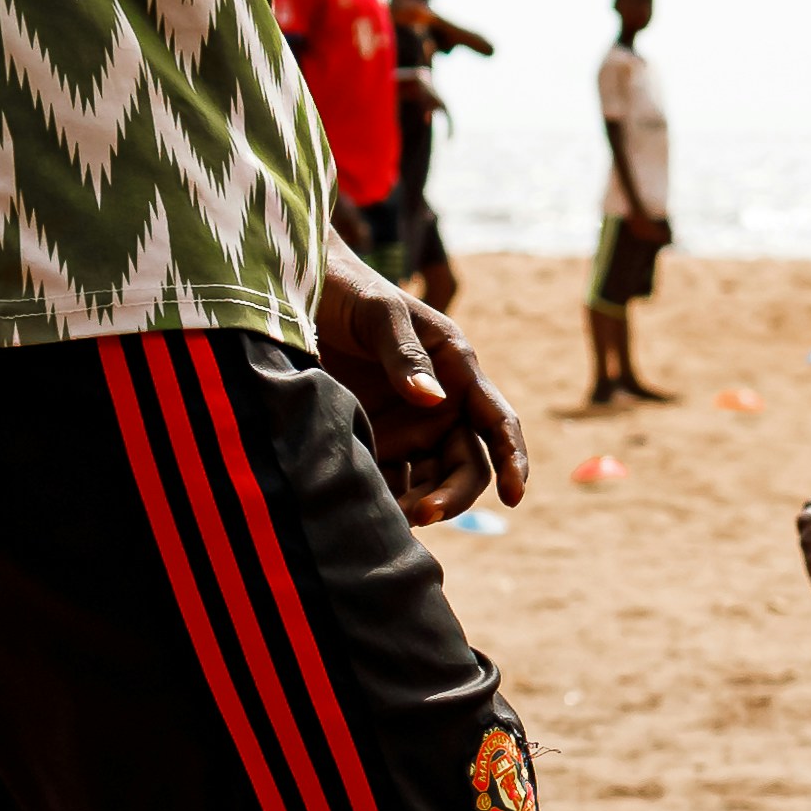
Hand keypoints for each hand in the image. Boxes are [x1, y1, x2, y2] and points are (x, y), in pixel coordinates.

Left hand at [316, 257, 523, 528]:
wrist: (297, 296)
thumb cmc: (350, 292)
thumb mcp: (380, 312)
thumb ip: (405, 354)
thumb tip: (433, 400)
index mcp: (457, 369)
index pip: (498, 422)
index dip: (513, 459)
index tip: (513, 496)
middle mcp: (440, 406)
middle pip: (466, 466)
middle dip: (452, 495)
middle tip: (421, 513)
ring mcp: (407, 428)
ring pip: (428, 483)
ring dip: (416, 505)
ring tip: (386, 519)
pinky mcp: (375, 442)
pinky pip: (388, 483)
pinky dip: (383, 502)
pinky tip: (363, 510)